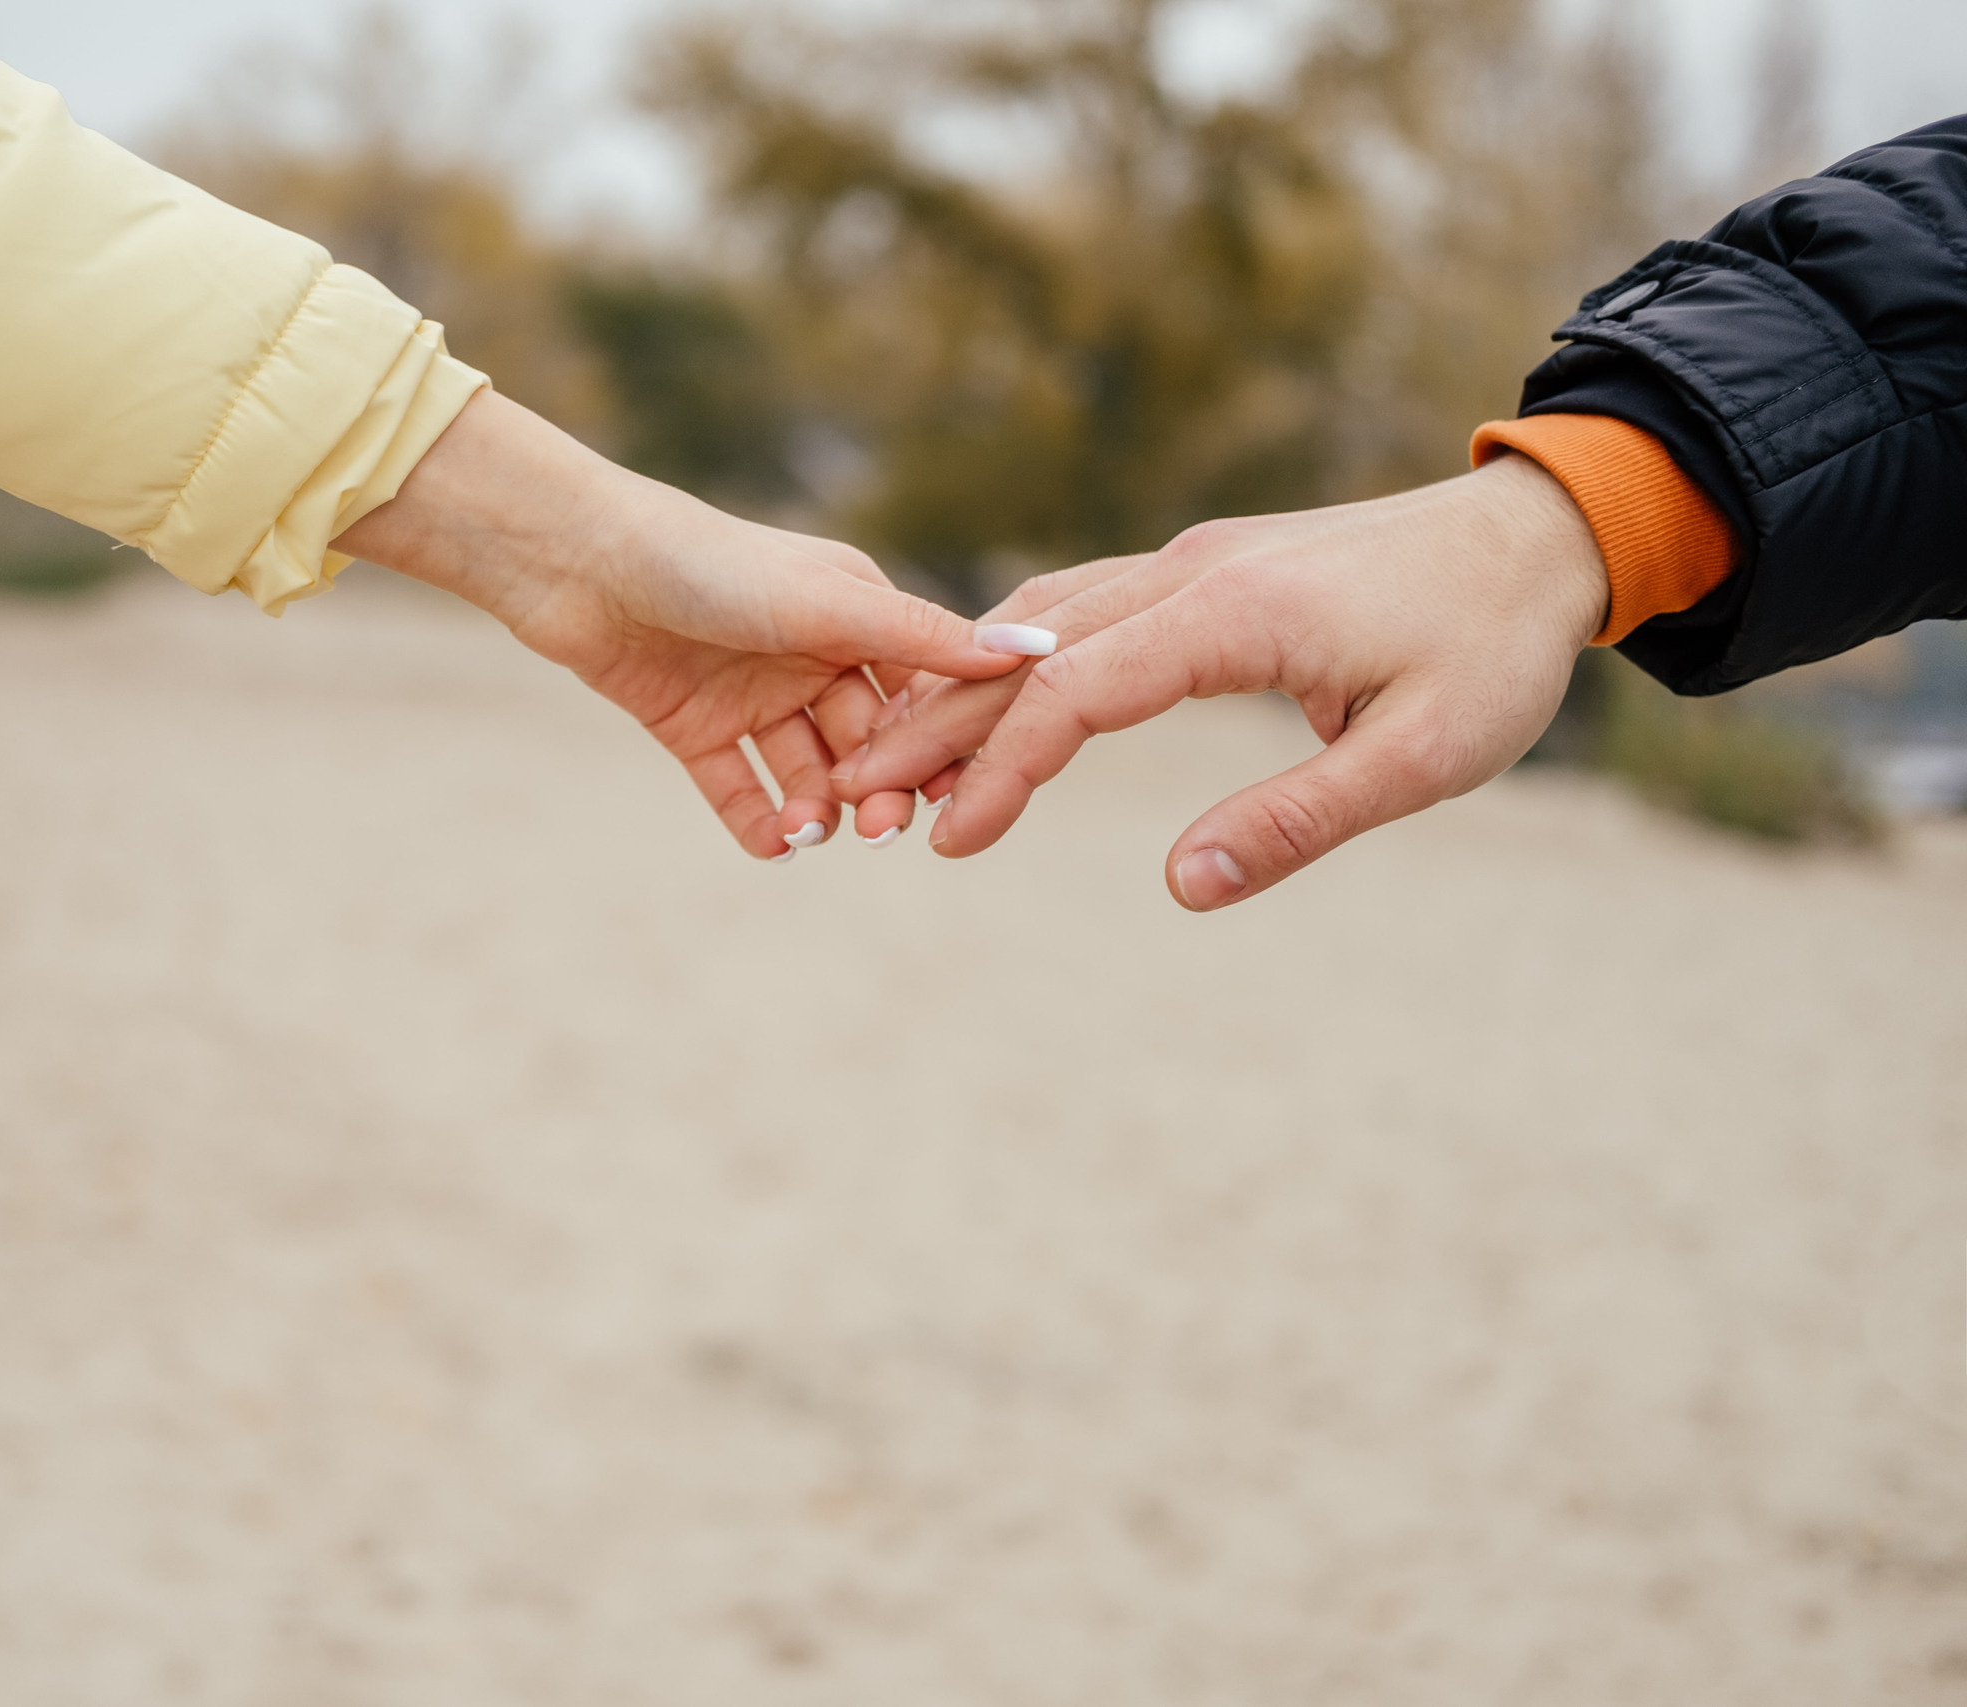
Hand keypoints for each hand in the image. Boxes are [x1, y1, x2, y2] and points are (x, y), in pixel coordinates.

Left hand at [335, 390, 1027, 858]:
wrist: (579, 562)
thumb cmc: (709, 561)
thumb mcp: (825, 601)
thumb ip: (921, 637)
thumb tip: (1032, 651)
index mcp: (853, 614)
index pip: (917, 691)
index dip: (935, 741)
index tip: (947, 788)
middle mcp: (808, 654)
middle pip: (863, 740)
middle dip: (874, 785)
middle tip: (876, 826)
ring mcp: (750, 693)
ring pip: (805, 771)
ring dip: (816, 806)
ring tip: (812, 829)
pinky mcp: (692, 726)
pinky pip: (738, 787)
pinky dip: (757, 819)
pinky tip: (773, 845)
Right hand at [832, 455, 1610, 905]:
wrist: (1537, 535)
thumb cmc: (1491, 650)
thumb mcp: (1423, 755)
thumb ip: (1298, 821)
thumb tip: (1182, 889)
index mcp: (1236, 613)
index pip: (1078, 690)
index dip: (1004, 768)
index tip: (949, 839)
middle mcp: (1192, 571)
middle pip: (1028, 646)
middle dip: (937, 722)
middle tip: (856, 796)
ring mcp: (1192, 561)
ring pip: (1043, 618)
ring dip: (966, 689)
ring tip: (896, 756)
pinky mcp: (1204, 568)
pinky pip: (1079, 606)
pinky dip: (1015, 658)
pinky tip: (984, 698)